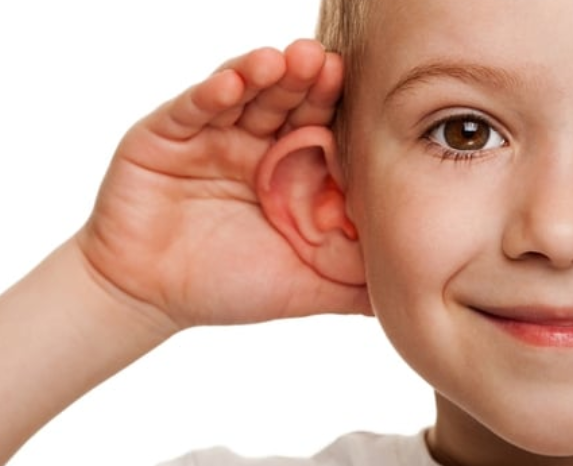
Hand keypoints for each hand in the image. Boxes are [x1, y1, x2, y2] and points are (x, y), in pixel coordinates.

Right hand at [75, 40, 369, 329]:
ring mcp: (212, 133)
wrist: (148, 298)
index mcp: (293, 170)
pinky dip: (212, 92)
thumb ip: (359, 284)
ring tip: (284, 60)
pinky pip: (192, 107)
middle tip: (326, 62)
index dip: (341, 108)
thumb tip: (423, 293)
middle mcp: (256, 142)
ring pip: (244, 92)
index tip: (363, 88)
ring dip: (264, 73)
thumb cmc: (228, 287)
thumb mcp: (306, 286)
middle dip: (308, 79)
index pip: (324, 127)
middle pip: (288, 99)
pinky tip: (232, 83)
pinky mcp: (165, 134)